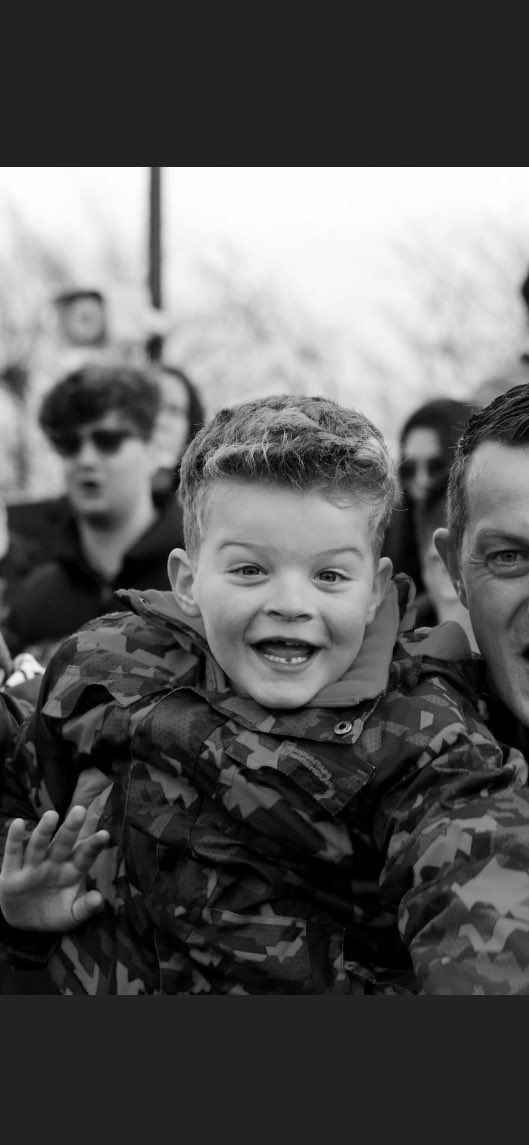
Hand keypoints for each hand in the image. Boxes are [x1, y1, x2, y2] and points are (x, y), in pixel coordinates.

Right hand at [0, 805, 109, 931]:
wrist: (24, 922)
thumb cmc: (54, 912)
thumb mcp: (72, 915)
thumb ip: (85, 908)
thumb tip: (98, 900)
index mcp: (71, 871)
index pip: (84, 856)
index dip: (93, 846)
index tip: (104, 835)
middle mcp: (53, 863)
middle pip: (63, 844)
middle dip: (71, 828)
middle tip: (79, 811)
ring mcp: (32, 866)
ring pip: (39, 845)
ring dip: (44, 831)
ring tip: (51, 815)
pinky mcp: (11, 873)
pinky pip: (13, 854)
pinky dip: (14, 839)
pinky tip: (18, 824)